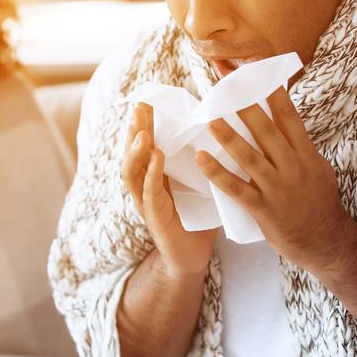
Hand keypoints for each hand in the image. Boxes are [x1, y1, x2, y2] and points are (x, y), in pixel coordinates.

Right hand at [122, 103, 217, 278]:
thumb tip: (223, 127)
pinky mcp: (155, 219)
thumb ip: (202, 159)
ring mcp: (146, 202)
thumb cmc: (197, 216)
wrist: (192, 257)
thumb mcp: (199, 181)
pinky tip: (156, 158)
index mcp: (154, 174)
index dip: (144, 123)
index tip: (147, 99)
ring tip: (143, 131)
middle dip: (134, 129)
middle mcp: (144, 185)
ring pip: (132, 172)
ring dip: (135, 150)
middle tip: (140, 106)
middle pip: (132, 152)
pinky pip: (149, 194)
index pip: (145, 143)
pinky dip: (151, 174)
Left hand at [194, 87, 356, 271]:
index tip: (253, 66)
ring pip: (250, 157)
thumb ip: (297, 145)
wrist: (326, 242)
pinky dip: (218, 173)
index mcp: (305, 153)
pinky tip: (201, 159)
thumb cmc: (318, 203)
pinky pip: (237, 189)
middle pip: (266, 129)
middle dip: (243, 103)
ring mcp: (278, 188)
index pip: (288, 114)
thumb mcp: (316, 167)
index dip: (270, 89)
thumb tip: (282, 119)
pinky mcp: (265, 209)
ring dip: (228, 136)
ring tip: (208, 117)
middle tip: (222, 81)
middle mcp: (293, 166)